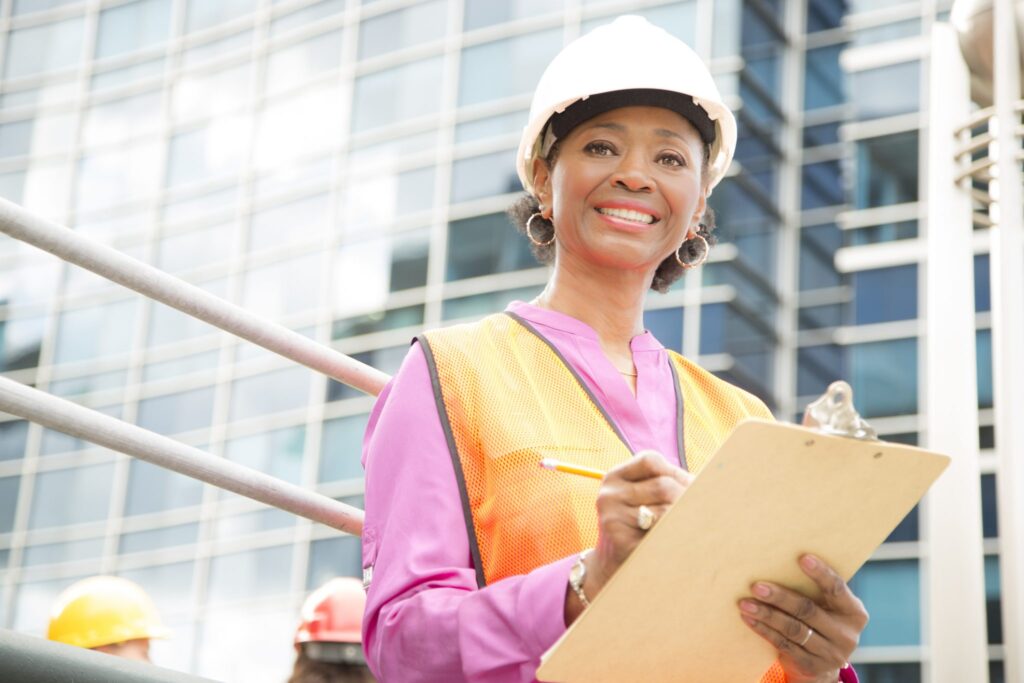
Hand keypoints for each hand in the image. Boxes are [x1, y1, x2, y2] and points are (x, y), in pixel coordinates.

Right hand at [589, 450, 692, 590]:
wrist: (610, 565)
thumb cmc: (637, 525)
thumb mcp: (640, 496)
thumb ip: (665, 483)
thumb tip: (711, 480)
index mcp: (614, 477)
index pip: (650, 461)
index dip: (675, 472)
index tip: (687, 487)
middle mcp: (609, 495)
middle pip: (664, 486)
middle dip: (685, 498)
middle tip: (695, 512)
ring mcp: (613, 519)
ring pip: (666, 511)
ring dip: (681, 520)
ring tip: (684, 527)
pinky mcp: (622, 543)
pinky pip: (661, 535)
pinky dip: (674, 537)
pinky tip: (675, 541)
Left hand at [739, 555, 867, 682]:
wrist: (821, 666)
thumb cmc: (820, 622)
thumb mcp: (827, 608)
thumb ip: (815, 591)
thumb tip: (780, 562)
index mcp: (854, 613)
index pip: (837, 589)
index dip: (821, 573)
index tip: (802, 558)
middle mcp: (846, 635)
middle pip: (808, 610)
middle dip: (780, 597)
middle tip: (757, 586)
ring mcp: (830, 654)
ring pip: (793, 629)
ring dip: (767, 614)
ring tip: (745, 603)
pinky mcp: (811, 666)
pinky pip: (783, 644)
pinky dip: (764, 629)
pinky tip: (749, 619)